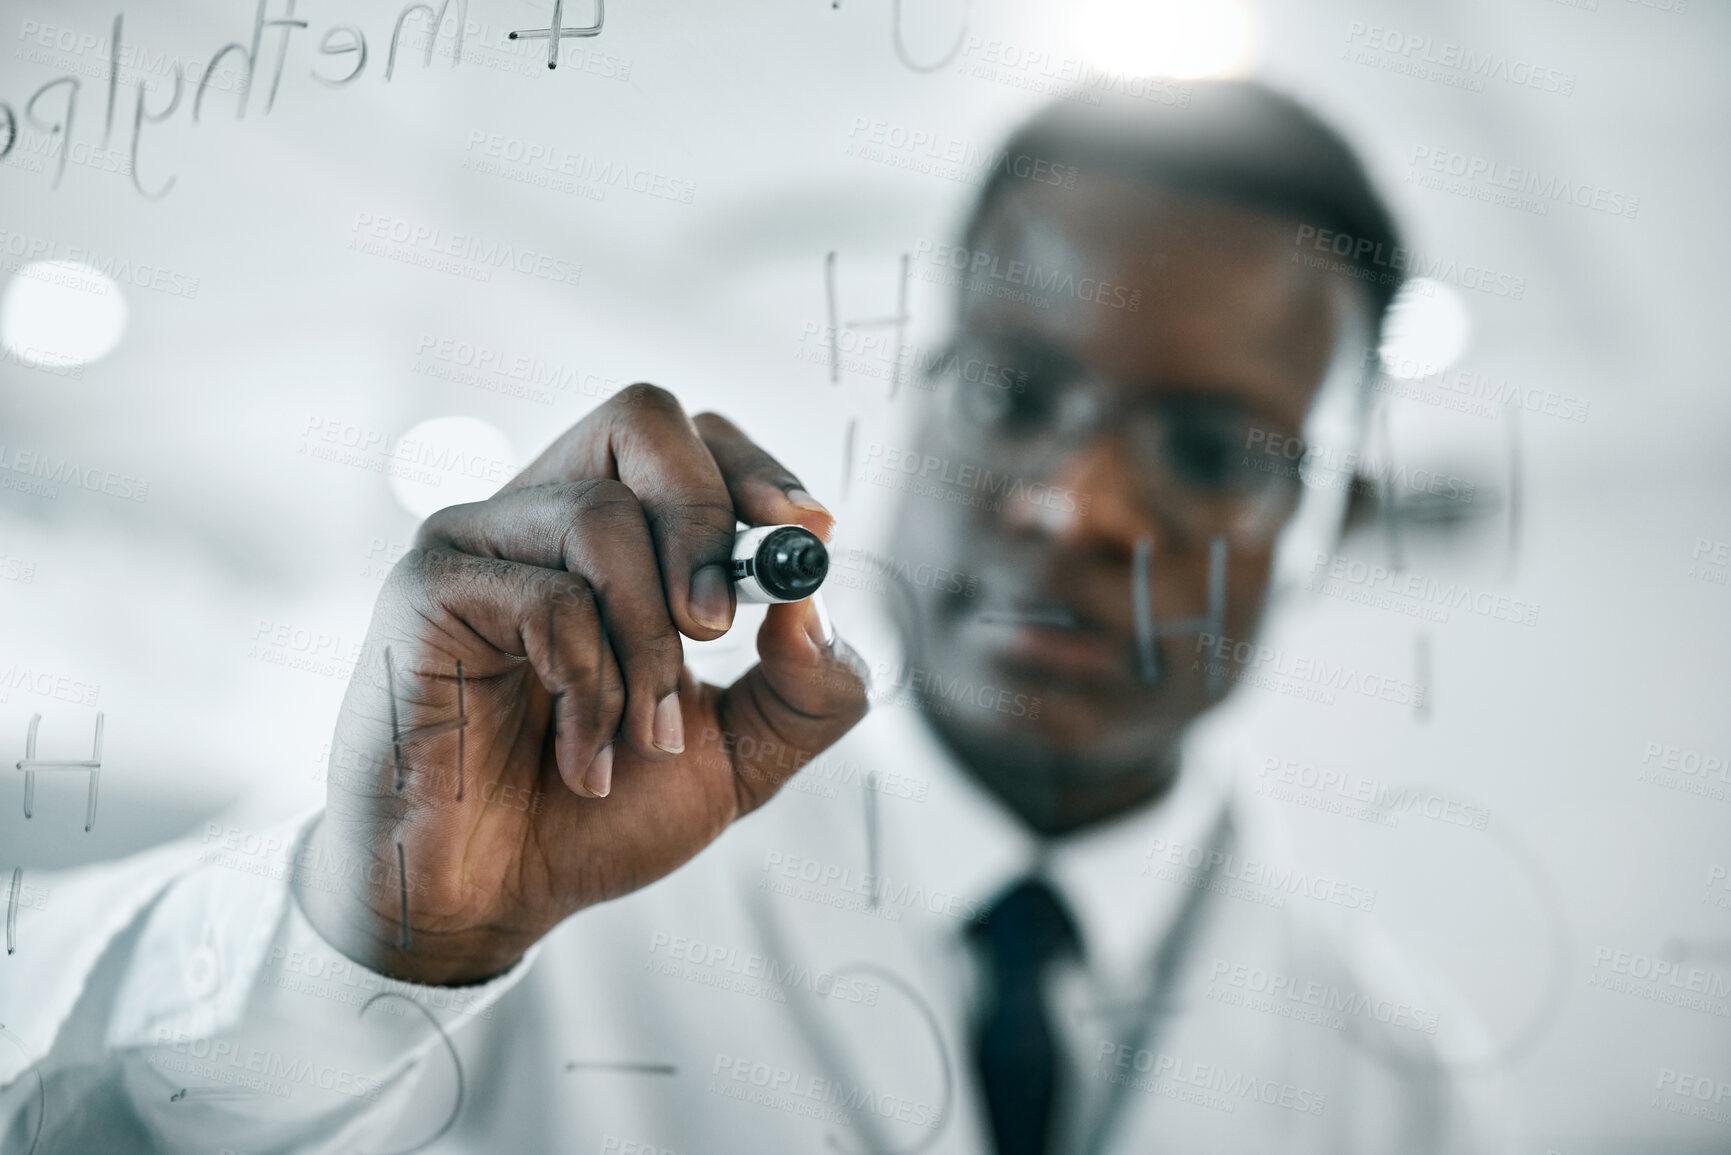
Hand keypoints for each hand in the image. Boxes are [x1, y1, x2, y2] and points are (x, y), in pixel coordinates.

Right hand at [293, 386, 868, 984]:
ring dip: (651, 644)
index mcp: (615, 536)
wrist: (490, 901)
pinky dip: (589, 685)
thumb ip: (805, 689)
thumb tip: (814, 603)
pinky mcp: (430, 585)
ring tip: (643, 737)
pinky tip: (581, 758)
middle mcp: (544, 515)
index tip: (808, 534)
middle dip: (707, 518)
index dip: (758, 470)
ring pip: (602, 515)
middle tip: (720, 628)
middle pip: (643, 417)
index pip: (693, 438)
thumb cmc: (598, 816)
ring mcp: (479, 541)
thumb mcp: (741, 756)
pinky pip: (546, 592)